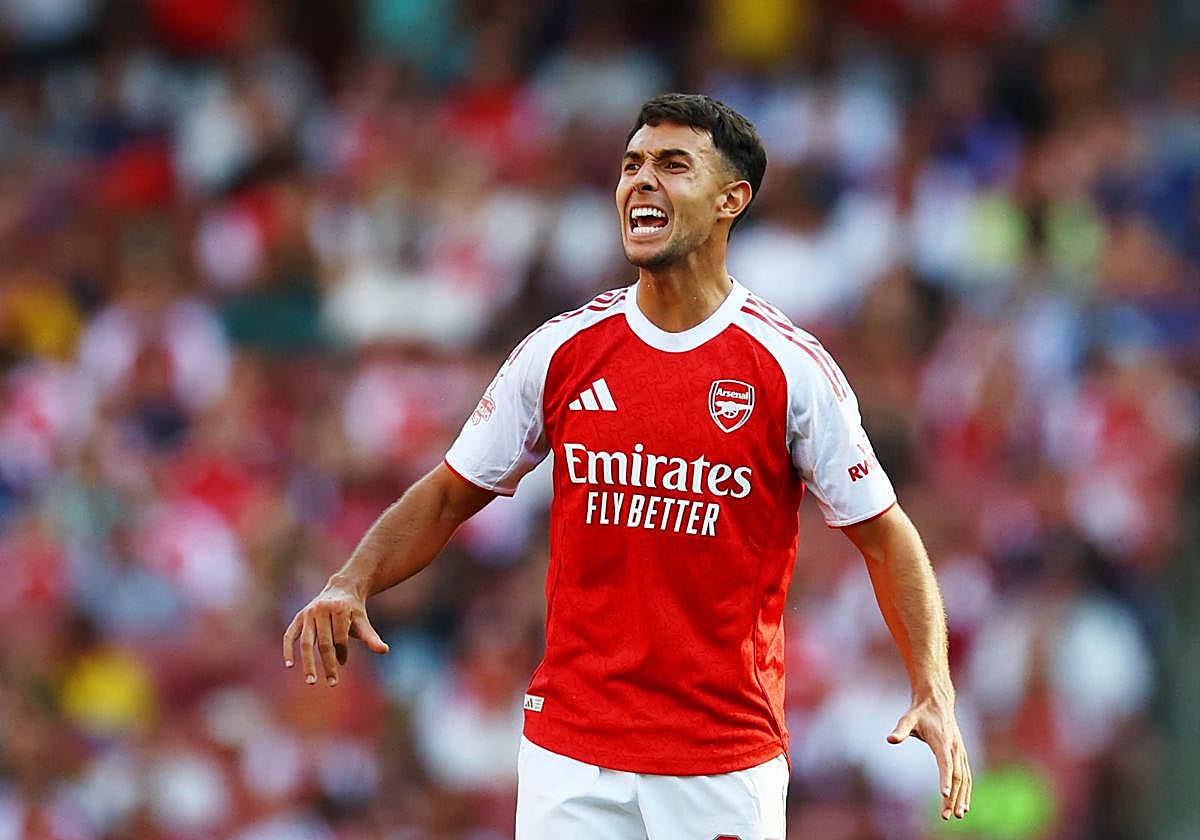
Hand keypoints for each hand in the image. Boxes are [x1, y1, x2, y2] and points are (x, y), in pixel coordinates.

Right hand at [282, 585, 388, 685]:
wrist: (341, 589)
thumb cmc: (353, 611)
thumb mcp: (363, 622)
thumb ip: (371, 637)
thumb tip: (384, 650)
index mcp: (339, 609)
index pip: (340, 637)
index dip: (342, 652)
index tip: (344, 662)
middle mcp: (321, 609)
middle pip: (323, 642)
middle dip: (328, 664)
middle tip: (332, 683)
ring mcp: (308, 613)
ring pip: (306, 642)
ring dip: (308, 663)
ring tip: (311, 681)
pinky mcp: (298, 617)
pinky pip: (290, 635)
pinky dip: (288, 649)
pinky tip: (290, 665)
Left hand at [888, 696, 971, 820]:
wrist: (937, 702)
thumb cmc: (920, 712)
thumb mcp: (908, 719)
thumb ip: (900, 730)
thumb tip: (889, 738)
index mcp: (943, 741)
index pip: (945, 763)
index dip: (945, 779)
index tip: (943, 795)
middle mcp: (955, 748)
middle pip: (957, 776)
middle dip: (953, 796)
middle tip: (946, 815)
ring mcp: (960, 752)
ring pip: (965, 778)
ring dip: (962, 797)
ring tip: (958, 815)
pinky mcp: (961, 754)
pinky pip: (967, 775)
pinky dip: (966, 790)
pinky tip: (963, 805)